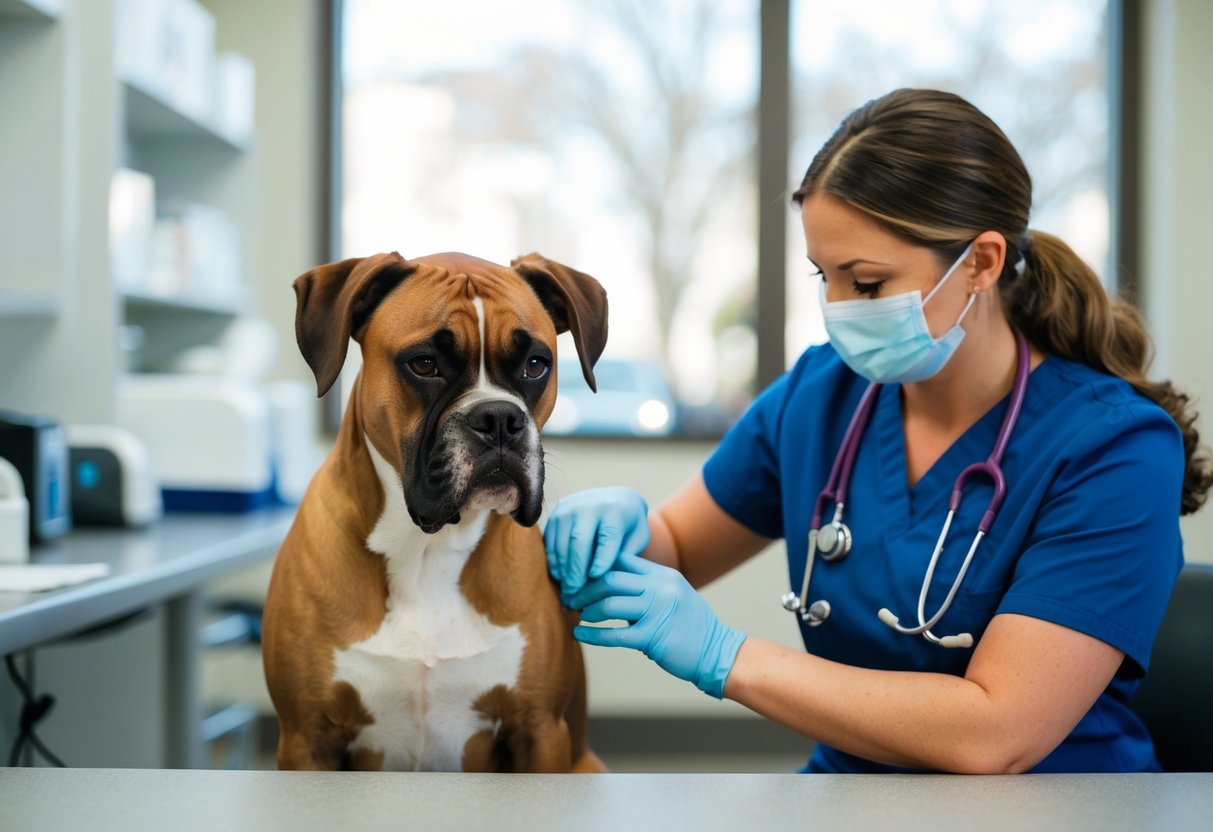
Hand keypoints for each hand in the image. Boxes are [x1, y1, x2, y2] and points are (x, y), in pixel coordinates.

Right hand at [543, 487, 650, 597]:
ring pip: (561, 543)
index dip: (601, 559)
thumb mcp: (637, 537)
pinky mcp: (554, 515)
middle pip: (579, 540)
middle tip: (575, 593)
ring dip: (563, 569)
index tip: (596, 578)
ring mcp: (568, 509)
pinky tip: (560, 577)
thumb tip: (605, 577)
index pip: (607, 536)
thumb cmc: (628, 525)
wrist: (613, 498)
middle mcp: (588, 506)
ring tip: (568, 590)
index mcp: (614, 510)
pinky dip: (553, 561)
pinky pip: (549, 541)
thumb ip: (626, 554)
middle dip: (576, 570)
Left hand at [564, 552, 746, 698]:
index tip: (580, 576)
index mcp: (663, 575)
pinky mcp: (653, 638)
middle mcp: (660, 588)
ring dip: (587, 610)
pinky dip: (592, 634)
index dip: (596, 566)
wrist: (718, 652)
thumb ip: (646, 586)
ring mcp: (657, 612)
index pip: (622, 560)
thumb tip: (609, 582)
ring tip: (577, 614)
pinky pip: (614, 635)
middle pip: (609, 578)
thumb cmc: (690, 626)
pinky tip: (578, 634)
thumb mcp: (673, 595)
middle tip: (570, 597)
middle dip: (584, 588)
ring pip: (609, 604)